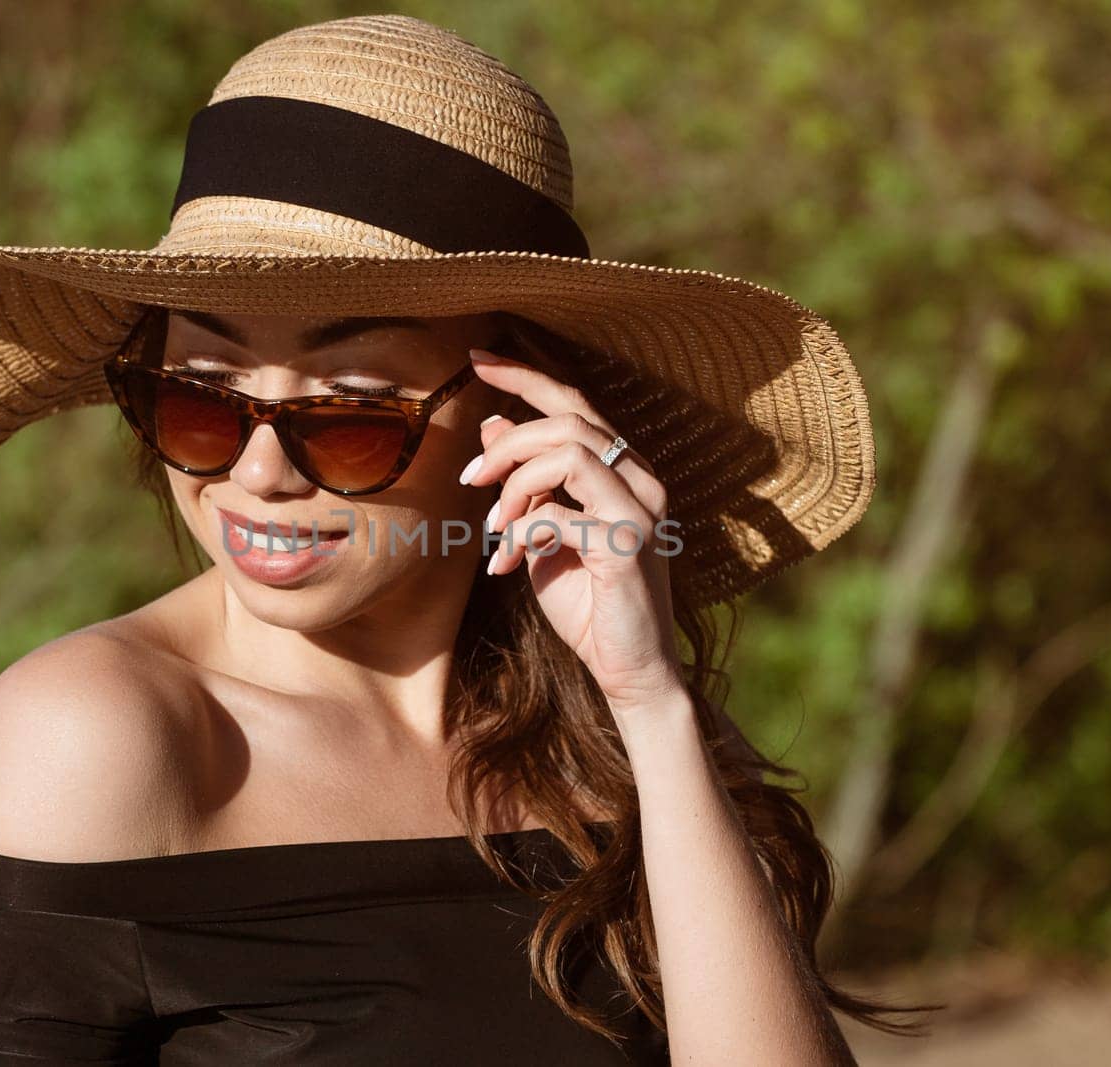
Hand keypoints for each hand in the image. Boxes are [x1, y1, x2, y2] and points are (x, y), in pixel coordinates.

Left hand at [458, 349, 685, 712]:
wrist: (628, 672)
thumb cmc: (586, 604)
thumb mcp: (542, 534)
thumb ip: (524, 483)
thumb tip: (491, 425)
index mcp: (623, 472)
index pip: (575, 404)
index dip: (525, 375)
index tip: (476, 358)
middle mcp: (641, 481)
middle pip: (569, 421)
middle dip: (508, 442)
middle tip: (469, 477)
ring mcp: (641, 511)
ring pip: (570, 453)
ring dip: (514, 485)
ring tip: (491, 528)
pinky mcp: (629, 546)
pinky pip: (559, 514)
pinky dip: (521, 533)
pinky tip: (505, 566)